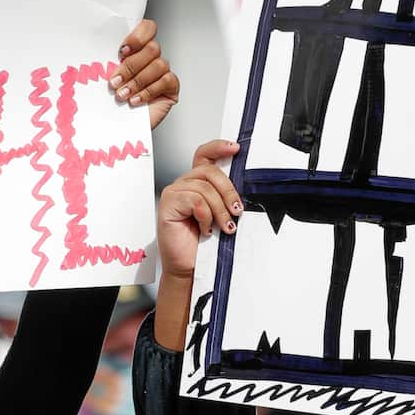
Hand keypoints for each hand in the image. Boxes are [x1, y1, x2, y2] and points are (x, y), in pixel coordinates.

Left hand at [109, 20, 179, 128]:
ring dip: (137, 81)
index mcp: (137, 50)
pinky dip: (148, 91)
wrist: (114, 128)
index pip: (147, 28)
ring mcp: (163, 72)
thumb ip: (107, 61)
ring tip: (122, 95)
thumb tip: (96, 48)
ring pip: (159, 64)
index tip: (122, 51)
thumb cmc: (109, 102)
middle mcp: (152, 58)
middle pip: (152, 48)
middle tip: (115, 81)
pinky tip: (136, 100)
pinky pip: (166, 81)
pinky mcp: (171, 88)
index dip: (137, 36)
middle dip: (131, 66)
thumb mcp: (103, 77)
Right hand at [157, 139, 240, 279]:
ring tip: (224, 227)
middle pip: (209, 171)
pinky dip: (205, 217)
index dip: (219, 147)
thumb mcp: (222, 215)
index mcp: (197, 183)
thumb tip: (246, 185)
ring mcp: (174, 193)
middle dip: (228, 191)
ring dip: (220, 210)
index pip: (204, 155)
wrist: (189, 267)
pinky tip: (205, 230)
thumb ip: (226, 197)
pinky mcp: (168, 204)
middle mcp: (184, 185)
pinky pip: (195, 201)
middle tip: (237, 211)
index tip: (236, 148)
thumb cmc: (205, 244)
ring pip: (204, 188)